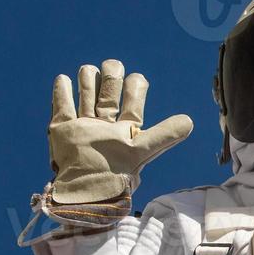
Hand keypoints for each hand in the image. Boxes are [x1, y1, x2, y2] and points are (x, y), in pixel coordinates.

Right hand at [46, 59, 192, 224]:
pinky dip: (62, 93)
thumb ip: (165, 135)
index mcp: (125, 132)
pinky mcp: (62, 131)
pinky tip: (64, 78)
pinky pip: (62, 108)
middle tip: (113, 64)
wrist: (85, 190)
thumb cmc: (115, 173)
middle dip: (110, 79)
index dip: (135, 90)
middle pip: (108, 97)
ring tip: (89, 69)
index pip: (132, 105)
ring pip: (86, 99)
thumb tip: (191, 122)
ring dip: (87, 83)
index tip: (137, 77)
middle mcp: (104, 129)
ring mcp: (83, 129)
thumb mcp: (143, 150)